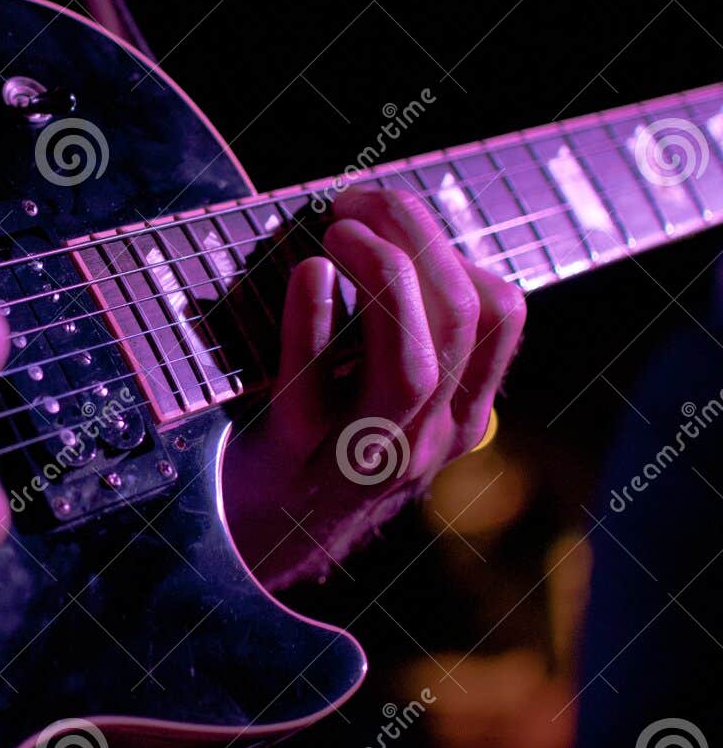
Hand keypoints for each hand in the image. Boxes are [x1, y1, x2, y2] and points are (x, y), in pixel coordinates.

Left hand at [222, 188, 525, 588]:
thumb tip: (384, 230)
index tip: (391, 215)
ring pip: (411, 362)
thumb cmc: (309, 449)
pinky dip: (313, 322)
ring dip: (382, 274)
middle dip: (416, 236)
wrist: (247, 550)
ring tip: (339, 228)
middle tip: (358, 198)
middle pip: (461, 320)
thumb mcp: (376, 400)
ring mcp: (361, 455)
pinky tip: (307, 274)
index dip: (454, 245)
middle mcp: (423, 439)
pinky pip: (311, 387)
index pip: (501, 314)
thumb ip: (398, 336)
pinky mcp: (290, 458)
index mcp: (454, 416)